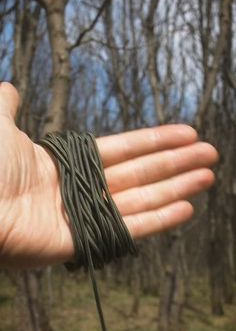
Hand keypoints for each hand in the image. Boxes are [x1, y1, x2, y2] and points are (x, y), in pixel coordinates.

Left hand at [0, 82, 217, 267]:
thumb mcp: (0, 128)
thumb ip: (8, 108)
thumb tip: (8, 87)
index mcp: (69, 164)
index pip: (123, 150)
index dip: (155, 141)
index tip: (186, 133)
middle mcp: (82, 189)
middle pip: (140, 173)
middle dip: (176, 162)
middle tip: (210, 153)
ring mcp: (86, 217)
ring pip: (142, 199)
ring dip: (176, 188)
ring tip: (208, 176)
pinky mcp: (85, 242)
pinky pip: (129, 230)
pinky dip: (159, 220)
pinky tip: (187, 208)